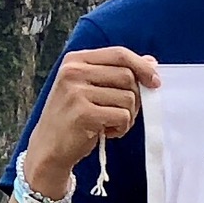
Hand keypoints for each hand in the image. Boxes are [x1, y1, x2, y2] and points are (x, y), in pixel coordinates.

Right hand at [20, 45, 161, 193]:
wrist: (48, 148)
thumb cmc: (72, 118)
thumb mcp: (88, 88)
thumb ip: (115, 72)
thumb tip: (151, 62)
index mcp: (75, 60)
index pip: (119, 54)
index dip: (142, 66)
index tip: (155, 81)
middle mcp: (73, 72)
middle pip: (127, 76)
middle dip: (134, 98)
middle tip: (122, 113)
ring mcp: (76, 92)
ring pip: (128, 98)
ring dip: (127, 116)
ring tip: (109, 124)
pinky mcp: (83, 113)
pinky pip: (122, 116)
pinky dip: (121, 128)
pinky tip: (106, 132)